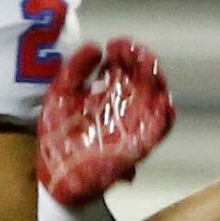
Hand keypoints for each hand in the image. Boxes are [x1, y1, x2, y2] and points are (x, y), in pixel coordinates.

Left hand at [37, 38, 173, 205]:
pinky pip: (157, 132)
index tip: (116, 44)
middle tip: (137, 52)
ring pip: (155, 100)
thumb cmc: (57, 137)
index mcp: (106, 92)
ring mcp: (131, 126)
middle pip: (144, 78)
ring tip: (152, 69)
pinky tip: (164, 102)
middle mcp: (123, 106)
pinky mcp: (135, 149)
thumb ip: (75, 70)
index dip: (124, 51)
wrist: (55, 176)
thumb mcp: (60, 96)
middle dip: (144, 62)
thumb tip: (95, 46)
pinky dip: (164, 119)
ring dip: (157, 83)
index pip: (124, 65)